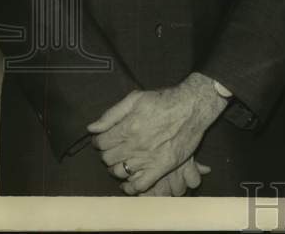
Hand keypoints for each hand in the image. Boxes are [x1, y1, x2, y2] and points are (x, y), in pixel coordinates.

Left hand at [87, 72, 227, 193]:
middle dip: (108, 153)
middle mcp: (135, 145)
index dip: (99, 141)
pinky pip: (140, 185)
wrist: (193, 106)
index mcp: (128, 128)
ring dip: (117, 168)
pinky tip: (128, 182)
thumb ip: (112, 113)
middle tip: (115, 148)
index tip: (104, 139)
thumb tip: (91, 128)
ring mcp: (148, 158)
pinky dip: (130, 187)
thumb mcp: (137, 98)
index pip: (100, 143)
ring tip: (123, 161)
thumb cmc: (165, 100)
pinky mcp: (161, 167)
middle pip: (108, 158)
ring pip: (120, 172)